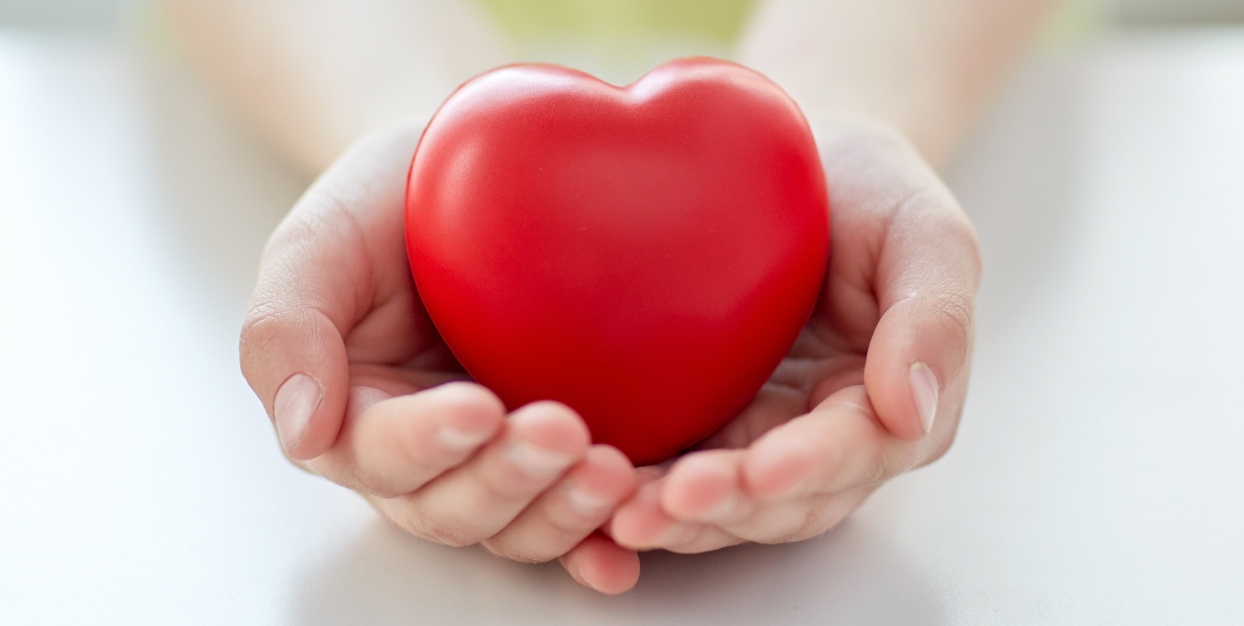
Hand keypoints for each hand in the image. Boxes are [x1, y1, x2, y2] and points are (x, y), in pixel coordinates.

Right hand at [239, 126, 640, 593]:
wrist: (480, 173)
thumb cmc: (392, 204)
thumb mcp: (323, 241)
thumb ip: (286, 328)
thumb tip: (303, 433)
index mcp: (357, 416)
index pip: (380, 453)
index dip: (425, 441)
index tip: (475, 406)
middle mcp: (428, 458)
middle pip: (455, 506)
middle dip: (508, 478)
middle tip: (561, 432)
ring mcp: (498, 461)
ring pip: (520, 523)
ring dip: (564, 512)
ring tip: (611, 472)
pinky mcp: (563, 457)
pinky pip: (581, 518)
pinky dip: (603, 542)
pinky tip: (627, 548)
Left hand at [605, 123, 979, 560]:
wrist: (790, 163)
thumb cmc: (869, 192)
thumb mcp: (923, 233)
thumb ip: (934, 317)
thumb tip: (912, 411)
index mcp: (887, 408)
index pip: (853, 453)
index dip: (810, 467)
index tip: (763, 469)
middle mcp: (819, 440)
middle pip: (780, 502)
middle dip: (727, 508)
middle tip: (666, 503)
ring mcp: (752, 436)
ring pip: (720, 505)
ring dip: (673, 518)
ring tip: (619, 515)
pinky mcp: (693, 422)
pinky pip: (663, 470)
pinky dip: (631, 490)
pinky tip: (589, 491)